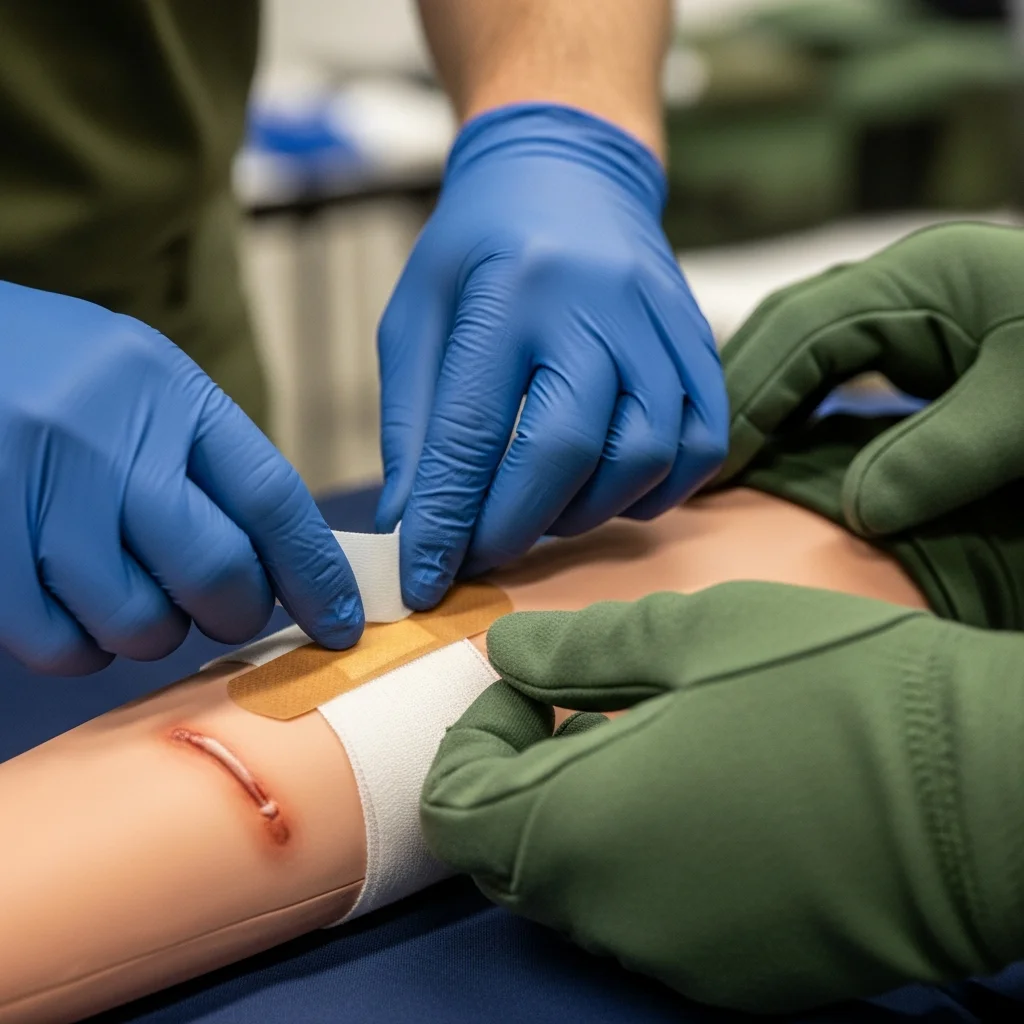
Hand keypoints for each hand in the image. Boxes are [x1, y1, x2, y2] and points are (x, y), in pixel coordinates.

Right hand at [0, 281, 361, 674]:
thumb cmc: (37, 373)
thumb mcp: (133, 381)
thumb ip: (200, 457)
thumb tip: (276, 565)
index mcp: (165, 389)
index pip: (271, 498)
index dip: (316, 574)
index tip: (340, 622)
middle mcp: (106, 435)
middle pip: (215, 570)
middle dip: (235, 612)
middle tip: (224, 609)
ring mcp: (34, 489)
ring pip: (138, 620)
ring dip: (152, 633)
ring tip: (132, 595)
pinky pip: (58, 643)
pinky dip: (80, 648)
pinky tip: (73, 610)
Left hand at [376, 104, 726, 608]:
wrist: (569, 174)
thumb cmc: (477, 251)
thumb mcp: (417, 320)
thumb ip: (414, 425)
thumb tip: (411, 528)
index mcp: (509, 289)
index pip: (473, 429)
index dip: (447, 519)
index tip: (426, 578)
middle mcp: (595, 302)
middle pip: (568, 449)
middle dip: (517, 526)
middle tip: (482, 551)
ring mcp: (661, 321)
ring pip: (643, 455)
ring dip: (585, 510)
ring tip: (541, 509)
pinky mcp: (700, 341)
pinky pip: (701, 444)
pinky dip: (656, 490)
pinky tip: (607, 487)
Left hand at [422, 584, 1023, 1011]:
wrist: (991, 791)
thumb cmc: (836, 689)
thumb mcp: (695, 632)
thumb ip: (578, 649)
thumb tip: (505, 652)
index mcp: (584, 827)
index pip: (455, 809)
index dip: (476, 738)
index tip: (536, 689)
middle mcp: (615, 916)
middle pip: (510, 854)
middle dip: (526, 773)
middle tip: (592, 705)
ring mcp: (679, 958)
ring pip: (578, 889)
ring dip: (585, 813)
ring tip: (657, 741)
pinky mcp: (740, 979)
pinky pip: (649, 920)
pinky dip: (644, 860)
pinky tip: (710, 800)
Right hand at [714, 222, 1023, 535]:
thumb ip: (947, 456)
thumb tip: (859, 512)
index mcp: (919, 280)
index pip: (799, 334)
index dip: (748, 401)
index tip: (712, 469)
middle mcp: (905, 283)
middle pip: (787, 330)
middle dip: (740, 397)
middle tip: (701, 470)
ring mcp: (915, 305)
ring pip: (807, 345)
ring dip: (765, 402)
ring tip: (729, 464)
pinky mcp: (928, 336)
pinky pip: (840, 365)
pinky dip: (804, 406)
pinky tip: (789, 448)